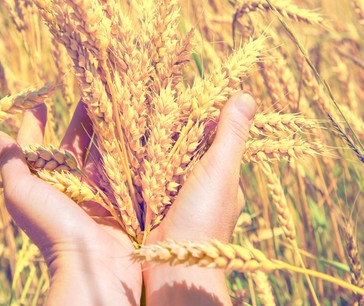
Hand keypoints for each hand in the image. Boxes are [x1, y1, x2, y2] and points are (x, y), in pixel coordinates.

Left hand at [0, 103, 141, 305]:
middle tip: (87, 92)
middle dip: (79, 120)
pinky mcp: (118, 199)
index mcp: (40, 184)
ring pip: (99, 152)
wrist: (92, 265)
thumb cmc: (50, 227)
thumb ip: (10, 163)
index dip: (35, 124)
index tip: (40, 102)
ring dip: (103, 128)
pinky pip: (121, 167)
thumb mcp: (22, 193)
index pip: (36, 146)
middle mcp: (66, 186)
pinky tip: (129, 129)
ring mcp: (94, 192)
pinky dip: (124, 148)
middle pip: (72, 145)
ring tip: (110, 103)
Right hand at [144, 91, 256, 305]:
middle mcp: (195, 186)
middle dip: (165, 128)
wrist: (175, 271)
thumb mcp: (220, 172)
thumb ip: (231, 135)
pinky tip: (117, 149)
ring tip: (127, 118)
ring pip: (158, 161)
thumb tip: (246, 95)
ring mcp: (170, 198)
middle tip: (144, 101)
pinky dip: (131, 165)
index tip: (177, 92)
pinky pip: (139, 179)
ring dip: (145, 146)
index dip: (195, 115)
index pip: (209, 137)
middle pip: (180, 147)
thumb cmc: (204, 221)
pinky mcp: (146, 207)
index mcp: (219, 177)